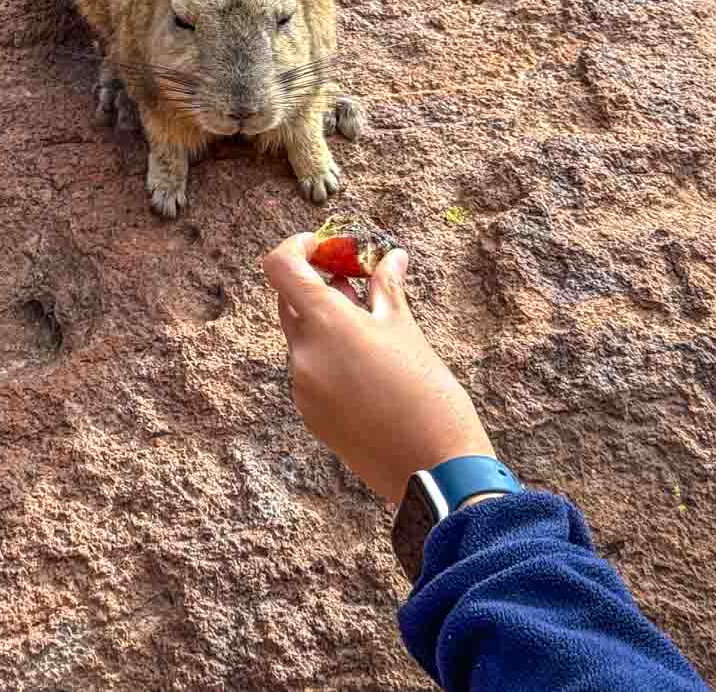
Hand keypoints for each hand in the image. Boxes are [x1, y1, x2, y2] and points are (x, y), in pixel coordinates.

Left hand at [262, 231, 493, 505]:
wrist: (435, 468)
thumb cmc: (427, 390)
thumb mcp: (405, 328)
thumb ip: (386, 287)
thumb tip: (391, 255)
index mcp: (324, 323)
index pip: (281, 266)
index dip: (299, 247)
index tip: (329, 247)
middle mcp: (303, 353)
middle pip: (290, 301)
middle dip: (318, 284)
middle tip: (357, 279)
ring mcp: (302, 388)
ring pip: (303, 338)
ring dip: (327, 323)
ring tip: (373, 326)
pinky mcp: (311, 416)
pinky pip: (310, 372)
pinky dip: (330, 357)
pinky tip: (368, 367)